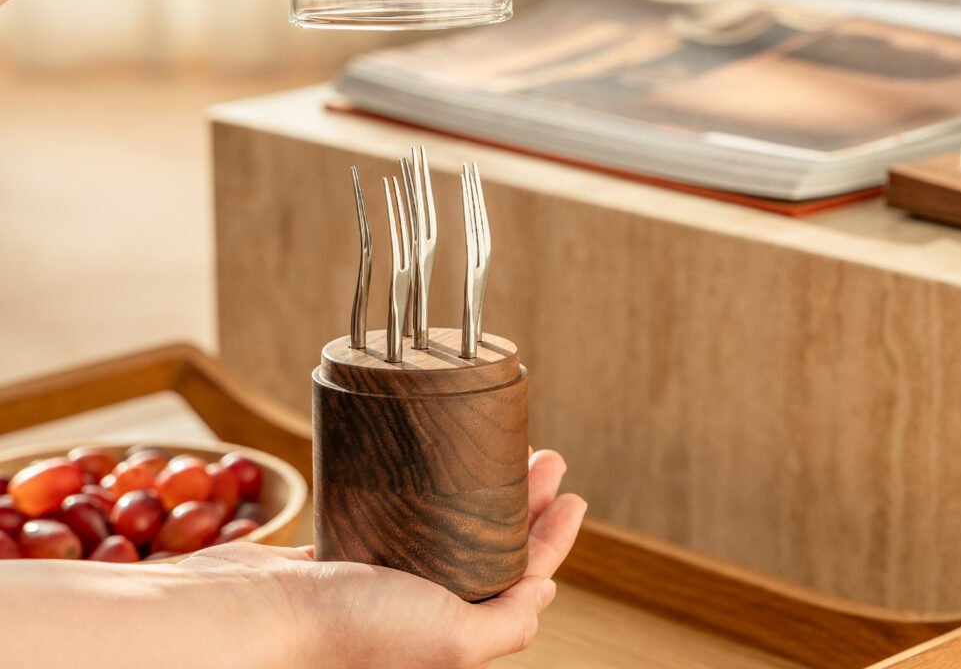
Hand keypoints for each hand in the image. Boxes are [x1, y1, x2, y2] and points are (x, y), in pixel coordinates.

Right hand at [185, 449, 585, 668]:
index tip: (573, 494)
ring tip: (504, 449)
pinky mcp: (352, 552)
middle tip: (546, 456)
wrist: (258, 616)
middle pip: (492, 544)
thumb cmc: (350, 633)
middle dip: (525, 500)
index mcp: (453, 630)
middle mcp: (425, 606)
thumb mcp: (452, 640)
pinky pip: (405, 518)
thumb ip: (506, 623)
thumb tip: (546, 592)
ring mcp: (389, 577)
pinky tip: (438, 470)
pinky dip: (429, 495)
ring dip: (482, 489)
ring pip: (452, 525)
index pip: (525, 578)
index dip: (555, 537)